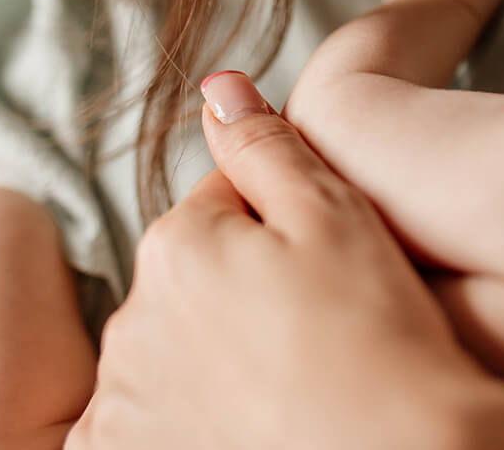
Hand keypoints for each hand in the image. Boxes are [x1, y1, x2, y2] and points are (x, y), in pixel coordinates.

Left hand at [65, 73, 496, 449]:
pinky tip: (248, 423)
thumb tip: (219, 86)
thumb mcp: (335, 215)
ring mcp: (124, 403)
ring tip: (294, 383)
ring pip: (173, 351)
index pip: (224, 204)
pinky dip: (183, 419)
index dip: (285, 223)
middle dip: (243, 288)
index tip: (328, 265)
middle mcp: (132, 322)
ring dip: (215, 355)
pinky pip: (146, 422)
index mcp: (178, 245)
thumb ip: (267, 145)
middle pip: (195, 279)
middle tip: (320, 326)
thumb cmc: (379, 339)